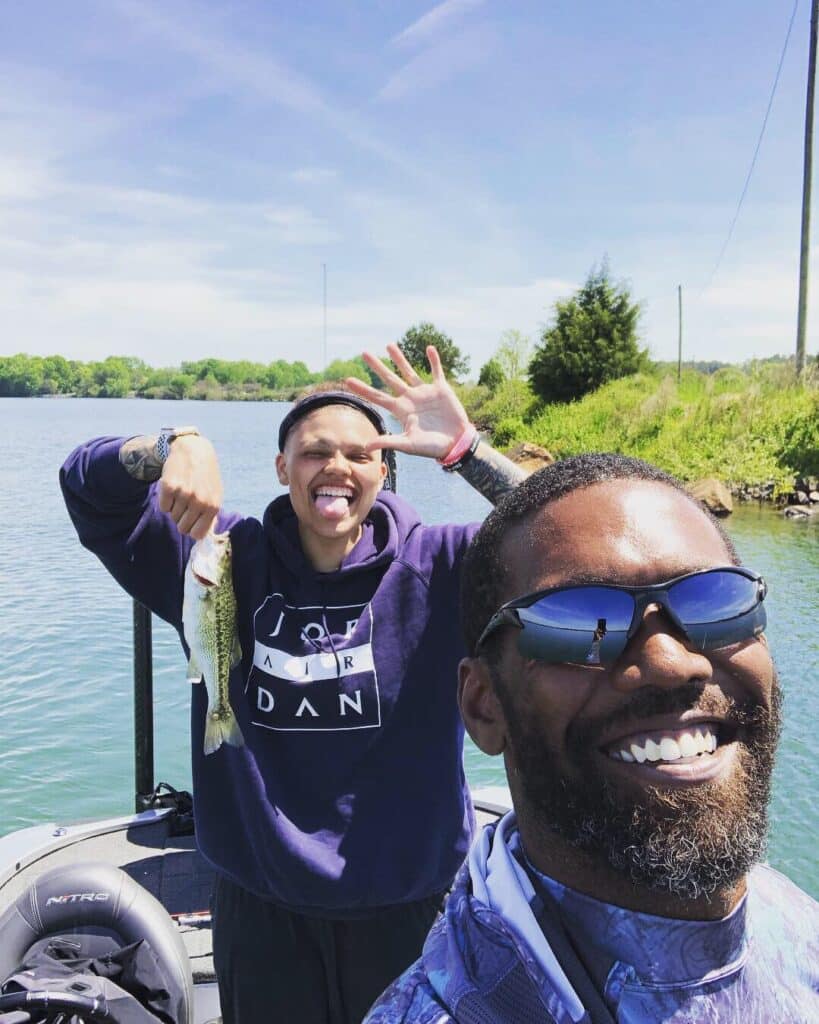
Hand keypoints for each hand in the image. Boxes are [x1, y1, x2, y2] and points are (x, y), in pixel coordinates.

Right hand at [158, 435, 222, 539]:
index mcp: (213, 506)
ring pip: (172, 517)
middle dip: (182, 520)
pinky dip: (166, 501)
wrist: (193, 449)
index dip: (192, 530)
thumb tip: (202, 537)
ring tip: (182, 492)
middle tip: (185, 505)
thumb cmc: (206, 475)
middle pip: (182, 528)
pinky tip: (174, 488)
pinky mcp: (169, 487)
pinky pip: (163, 507)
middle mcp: (199, 502)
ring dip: (175, 508)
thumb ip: (210, 516)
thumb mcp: (215, 495)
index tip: (191, 523)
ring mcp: (184, 494)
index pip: (197, 534)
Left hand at [344, 344, 471, 458]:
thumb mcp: (408, 444)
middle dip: (377, 367)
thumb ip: (388, 441)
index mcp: (401, 410)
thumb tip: (366, 446)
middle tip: (364, 353)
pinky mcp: (441, 390)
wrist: (455, 444)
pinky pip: (437, 371)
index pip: (377, 397)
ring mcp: (425, 393)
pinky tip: (429, 348)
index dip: (363, 389)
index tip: (348, 380)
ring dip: (399, 359)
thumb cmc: (431, 447)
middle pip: (389, 379)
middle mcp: (410, 399)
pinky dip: (434, 360)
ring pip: (409, 372)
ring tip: (389, 345)